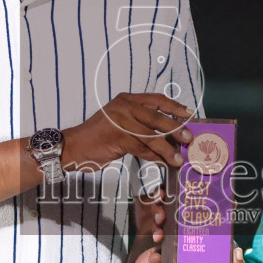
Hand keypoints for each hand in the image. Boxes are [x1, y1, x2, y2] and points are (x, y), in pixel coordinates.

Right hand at [62, 93, 193, 170]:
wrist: (74, 147)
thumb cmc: (98, 137)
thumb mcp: (120, 123)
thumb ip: (141, 125)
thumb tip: (169, 135)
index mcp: (126, 99)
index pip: (156, 99)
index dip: (174, 106)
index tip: (189, 113)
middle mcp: (124, 106)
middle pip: (157, 116)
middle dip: (176, 128)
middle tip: (188, 138)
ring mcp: (121, 121)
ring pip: (152, 135)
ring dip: (167, 149)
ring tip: (178, 159)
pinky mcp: (118, 137)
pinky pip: (143, 148)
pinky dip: (155, 157)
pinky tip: (163, 163)